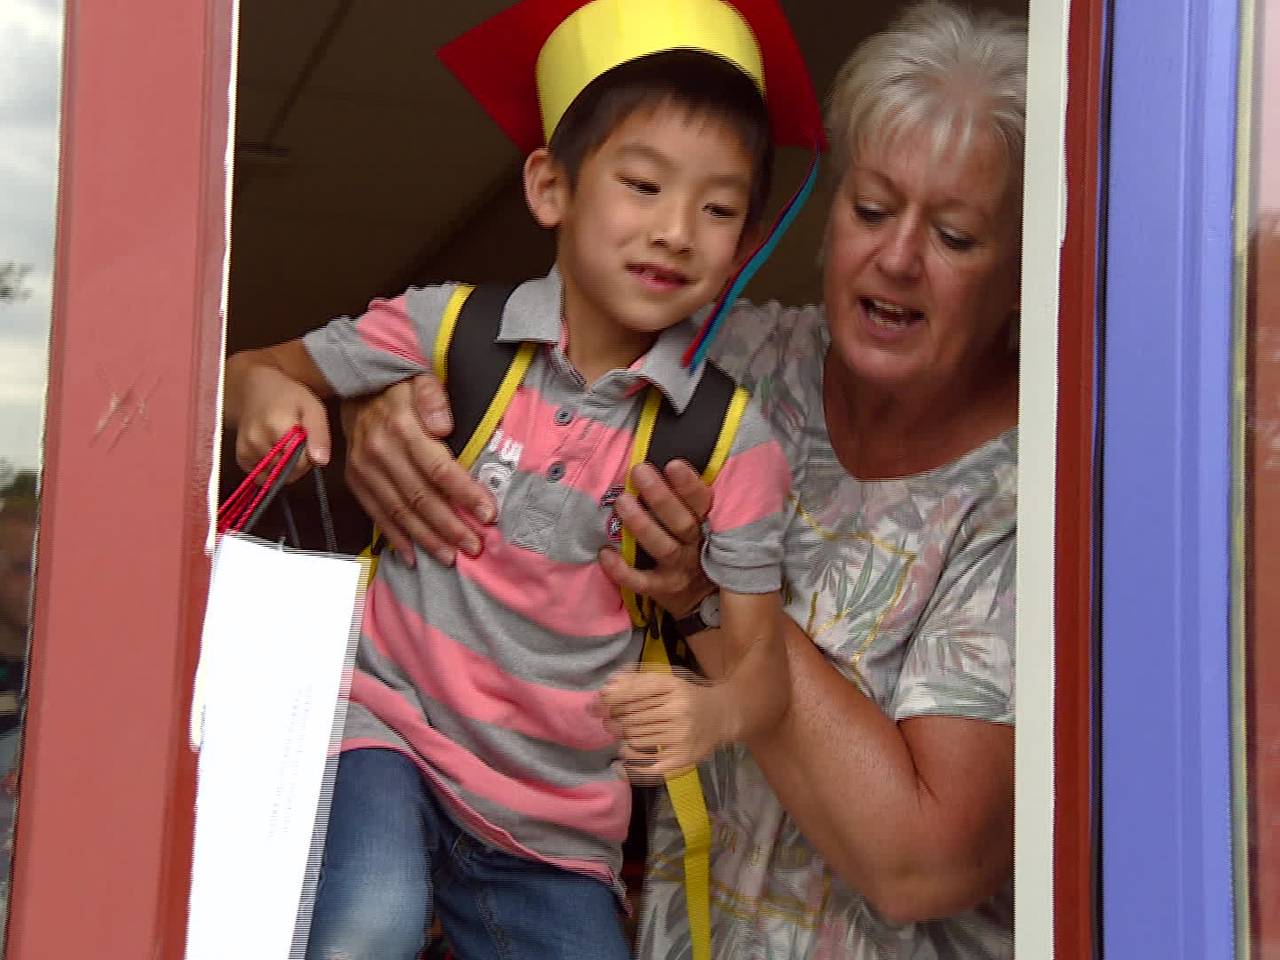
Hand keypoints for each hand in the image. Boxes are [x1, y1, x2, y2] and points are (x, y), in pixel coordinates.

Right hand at [228, 362, 329, 481]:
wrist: (256, 389)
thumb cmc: (289, 396)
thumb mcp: (313, 408)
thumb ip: (319, 435)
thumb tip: (321, 461)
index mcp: (277, 428)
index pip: (298, 465)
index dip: (309, 459)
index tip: (309, 444)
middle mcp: (257, 441)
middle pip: (286, 473)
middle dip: (298, 464)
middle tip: (299, 444)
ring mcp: (246, 450)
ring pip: (274, 477)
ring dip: (284, 468)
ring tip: (286, 446)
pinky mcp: (240, 457)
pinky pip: (261, 477)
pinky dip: (271, 470)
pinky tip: (274, 452)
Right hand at [341, 374, 495, 566]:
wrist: (354, 387)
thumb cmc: (398, 388)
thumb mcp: (419, 379)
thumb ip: (433, 398)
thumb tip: (444, 425)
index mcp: (403, 428)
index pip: (440, 469)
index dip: (465, 494)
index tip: (488, 514)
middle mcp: (381, 452)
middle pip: (421, 497)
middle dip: (450, 526)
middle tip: (474, 546)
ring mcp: (366, 469)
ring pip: (400, 512)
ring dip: (427, 538)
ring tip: (450, 557)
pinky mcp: (356, 480)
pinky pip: (376, 514)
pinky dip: (395, 537)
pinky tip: (413, 555)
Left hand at [596, 667, 732, 782]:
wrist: (723, 715)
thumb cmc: (688, 695)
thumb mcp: (668, 680)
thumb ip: (638, 680)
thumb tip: (607, 687)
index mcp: (672, 687)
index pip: (633, 693)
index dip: (612, 699)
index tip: (599, 702)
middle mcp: (677, 710)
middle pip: (632, 719)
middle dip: (614, 722)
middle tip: (608, 724)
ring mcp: (681, 736)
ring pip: (637, 740)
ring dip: (623, 741)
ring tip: (621, 738)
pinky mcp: (683, 757)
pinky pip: (650, 765)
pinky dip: (631, 767)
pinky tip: (621, 764)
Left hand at [597, 460, 713, 616]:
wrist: (701, 600)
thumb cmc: (694, 548)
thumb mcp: (702, 524)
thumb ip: (687, 500)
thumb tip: (660, 464)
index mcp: (706, 525)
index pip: (702, 502)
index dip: (689, 484)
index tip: (673, 464)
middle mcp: (695, 546)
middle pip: (681, 521)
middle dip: (661, 497)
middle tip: (639, 471)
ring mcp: (680, 570)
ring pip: (663, 547)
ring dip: (641, 524)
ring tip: (622, 502)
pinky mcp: (663, 590)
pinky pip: (641, 582)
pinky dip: (622, 570)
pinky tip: (605, 553)